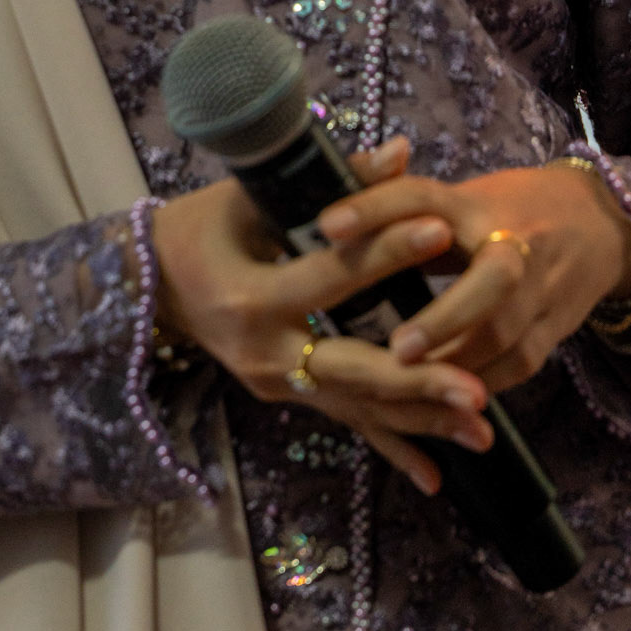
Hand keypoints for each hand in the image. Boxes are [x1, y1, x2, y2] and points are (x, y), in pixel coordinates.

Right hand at [152, 137, 495, 498]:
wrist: (148, 285)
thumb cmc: (200, 228)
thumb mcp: (251, 197)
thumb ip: (331, 177)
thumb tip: (400, 153)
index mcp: (252, 298)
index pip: (333, 275)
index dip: (388, 252)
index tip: (444, 233)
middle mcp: (265, 354)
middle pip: (352, 370)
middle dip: (418, 380)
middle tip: (478, 387)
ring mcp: (276, 386)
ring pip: (358, 407)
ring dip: (421, 418)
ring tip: (482, 426)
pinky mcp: (285, 400)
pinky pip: (346, 423)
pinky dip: (393, 446)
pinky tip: (437, 478)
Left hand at [317, 162, 630, 392]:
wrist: (601, 223)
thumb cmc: (507, 207)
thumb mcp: (458, 196)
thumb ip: (399, 208)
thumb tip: (327, 223)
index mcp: (473, 203)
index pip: (421, 197)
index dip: (375, 207)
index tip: (327, 227)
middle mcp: (513, 243)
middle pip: (491, 280)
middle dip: (445, 317)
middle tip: (397, 347)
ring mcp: (540, 291)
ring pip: (504, 335)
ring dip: (456, 363)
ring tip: (406, 382)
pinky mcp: (550, 331)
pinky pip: (514, 367)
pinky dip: (475, 385)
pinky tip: (436, 402)